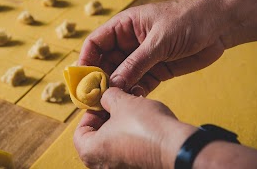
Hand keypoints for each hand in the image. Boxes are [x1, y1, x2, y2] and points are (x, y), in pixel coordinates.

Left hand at [74, 87, 195, 168]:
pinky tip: (143, 119)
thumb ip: (108, 97)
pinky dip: (131, 134)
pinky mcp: (137, 167)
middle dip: (108, 115)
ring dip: (121, 122)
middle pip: (97, 136)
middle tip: (118, 102)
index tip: (102, 102)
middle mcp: (102, 166)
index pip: (79, 131)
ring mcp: (121, 168)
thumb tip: (106, 96)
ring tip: (133, 107)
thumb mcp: (121, 102)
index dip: (90, 112)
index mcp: (91, 152)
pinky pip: (128, 148)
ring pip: (114, 141)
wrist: (176, 147)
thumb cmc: (145, 127)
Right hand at [79, 0, 229, 95]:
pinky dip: (135, 93)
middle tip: (96, 100)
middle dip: (100, 80)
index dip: (86, 61)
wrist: (220, 25)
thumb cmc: (188, 19)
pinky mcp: (156, 70)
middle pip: (106, 63)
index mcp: (124, 26)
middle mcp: (129, 43)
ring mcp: (142, 58)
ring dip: (117, 90)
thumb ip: (135, 63)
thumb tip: (112, 85)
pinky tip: (134, 101)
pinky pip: (139, 84)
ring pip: (122, 77)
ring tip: (113, 105)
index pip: (96, 43)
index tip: (81, 81)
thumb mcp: (159, 40)